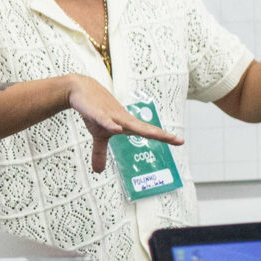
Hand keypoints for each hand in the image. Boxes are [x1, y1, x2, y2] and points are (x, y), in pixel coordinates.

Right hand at [66, 75, 181, 173]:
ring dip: (142, 129)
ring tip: (156, 135)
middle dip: (160, 134)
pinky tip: (117, 129)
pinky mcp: (97, 112)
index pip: (147, 132)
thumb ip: (100, 152)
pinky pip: (105, 119)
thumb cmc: (94, 110)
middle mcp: (122, 119)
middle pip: (144, 128)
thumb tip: (99, 171)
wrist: (80, 89)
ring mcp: (111, 115)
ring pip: (129, 123)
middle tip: (177, 140)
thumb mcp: (98, 134)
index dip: (163, 137)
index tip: (180, 141)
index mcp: (125, 124)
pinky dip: (111, 124)